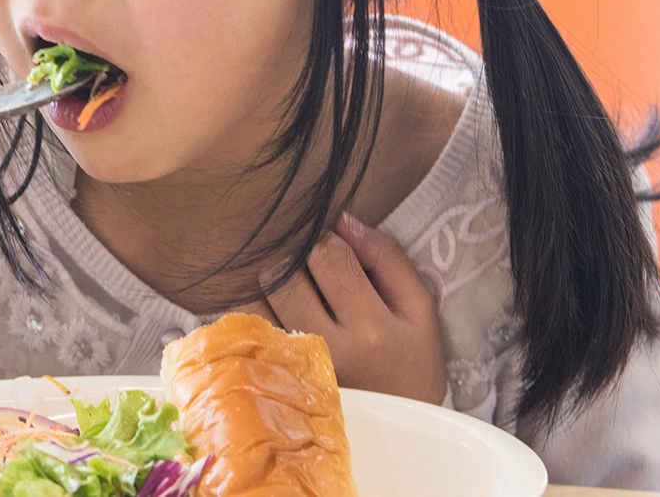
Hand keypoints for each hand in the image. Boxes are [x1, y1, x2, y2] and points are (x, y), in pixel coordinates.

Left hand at [246, 213, 445, 403]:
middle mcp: (330, 352)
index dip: (323, 241)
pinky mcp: (269, 388)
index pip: (328, 256)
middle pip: (283, 274)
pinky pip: (240, 337)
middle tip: (305, 273)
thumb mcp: (419, 313)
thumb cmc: (410, 367)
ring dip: (266, 290)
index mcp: (374, 329)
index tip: (329, 250)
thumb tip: (342, 219)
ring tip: (288, 299)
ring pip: (254, 302)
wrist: (400, 440)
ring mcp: (294, 374)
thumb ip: (387, 259)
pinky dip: (247, 321)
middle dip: (290, 261)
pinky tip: (268, 324)